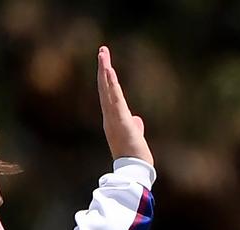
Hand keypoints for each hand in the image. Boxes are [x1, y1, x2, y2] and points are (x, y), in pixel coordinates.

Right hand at [97, 46, 153, 165]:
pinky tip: (110, 72)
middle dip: (103, 69)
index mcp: (113, 119)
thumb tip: (137, 120)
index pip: (109, 95)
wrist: (134, 170)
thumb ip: (134, 127)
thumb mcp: (135, 137)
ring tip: (103, 55)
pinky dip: (111, 85)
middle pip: (105, 88)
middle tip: (102, 51)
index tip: (106, 64)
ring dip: (106, 72)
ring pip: (108, 90)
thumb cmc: (134, 157)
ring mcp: (113, 118)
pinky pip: (115, 99)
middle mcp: (110, 117)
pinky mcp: (121, 120)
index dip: (106, 80)